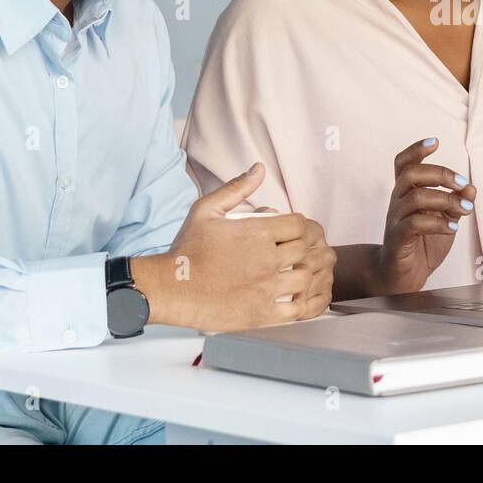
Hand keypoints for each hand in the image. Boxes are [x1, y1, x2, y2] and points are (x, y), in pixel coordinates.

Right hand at [132, 163, 328, 330]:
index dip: (306, 228)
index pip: (300, 225)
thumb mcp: (207, 209)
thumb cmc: (186, 249)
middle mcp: (267, 259)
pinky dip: (309, 303)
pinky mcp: (262, 313)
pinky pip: (300, 309)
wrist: (169, 288)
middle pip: (307, 250)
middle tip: (311, 253)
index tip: (301, 234)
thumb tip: (259, 169)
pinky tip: (306, 298)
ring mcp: (266, 287)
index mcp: (258, 232)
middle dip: (312, 250)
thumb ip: (237, 188)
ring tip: (309, 273)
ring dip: (312, 275)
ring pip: (307, 278)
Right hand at [372, 138, 475, 294]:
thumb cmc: (423, 243)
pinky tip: (452, 227)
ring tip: (465, 208)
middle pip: (411, 175)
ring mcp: (395, 220)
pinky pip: (414, 224)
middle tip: (462, 183)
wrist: (403, 276)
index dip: (416, 150)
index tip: (435, 141)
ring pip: (416, 198)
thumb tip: (471, 187)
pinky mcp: (397, 239)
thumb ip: (457, 202)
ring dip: (446, 200)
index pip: (403, 164)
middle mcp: (398, 202)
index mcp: (407, 193)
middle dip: (441, 174)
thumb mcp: (446, 219)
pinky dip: (438, 223)